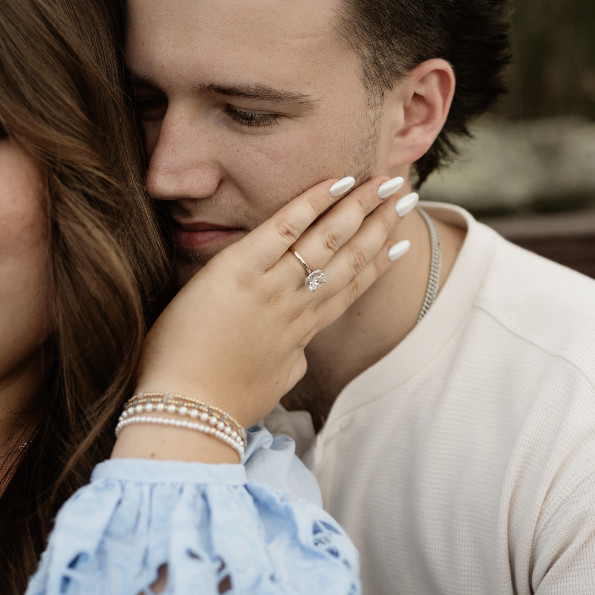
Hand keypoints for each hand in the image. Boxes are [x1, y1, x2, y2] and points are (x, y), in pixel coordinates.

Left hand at [113, 174, 406, 461]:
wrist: (188, 412)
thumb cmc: (222, 404)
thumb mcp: (271, 385)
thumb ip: (289, 361)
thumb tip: (297, 353)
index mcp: (301, 333)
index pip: (349, 288)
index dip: (379, 262)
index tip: (402, 240)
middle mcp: (296, 306)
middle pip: (349, 258)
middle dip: (381, 224)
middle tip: (407, 194)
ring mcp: (271, 287)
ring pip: (327, 240)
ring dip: (360, 207)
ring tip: (386, 181)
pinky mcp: (239, 272)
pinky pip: (283, 228)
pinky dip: (312, 203)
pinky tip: (338, 181)